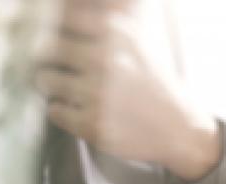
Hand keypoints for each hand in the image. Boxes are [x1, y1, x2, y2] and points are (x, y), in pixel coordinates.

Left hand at [33, 0, 220, 180]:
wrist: (181, 130)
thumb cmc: (155, 85)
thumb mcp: (137, 43)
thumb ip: (103, 25)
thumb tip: (59, 11)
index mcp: (117, 34)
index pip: (62, 18)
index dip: (52, 30)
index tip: (54, 40)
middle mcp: (105, 59)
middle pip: (45, 49)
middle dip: (46, 60)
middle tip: (57, 68)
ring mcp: (96, 93)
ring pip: (45, 80)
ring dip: (53, 86)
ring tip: (73, 91)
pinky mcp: (91, 123)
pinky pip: (54, 110)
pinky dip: (63, 112)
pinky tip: (82, 111)